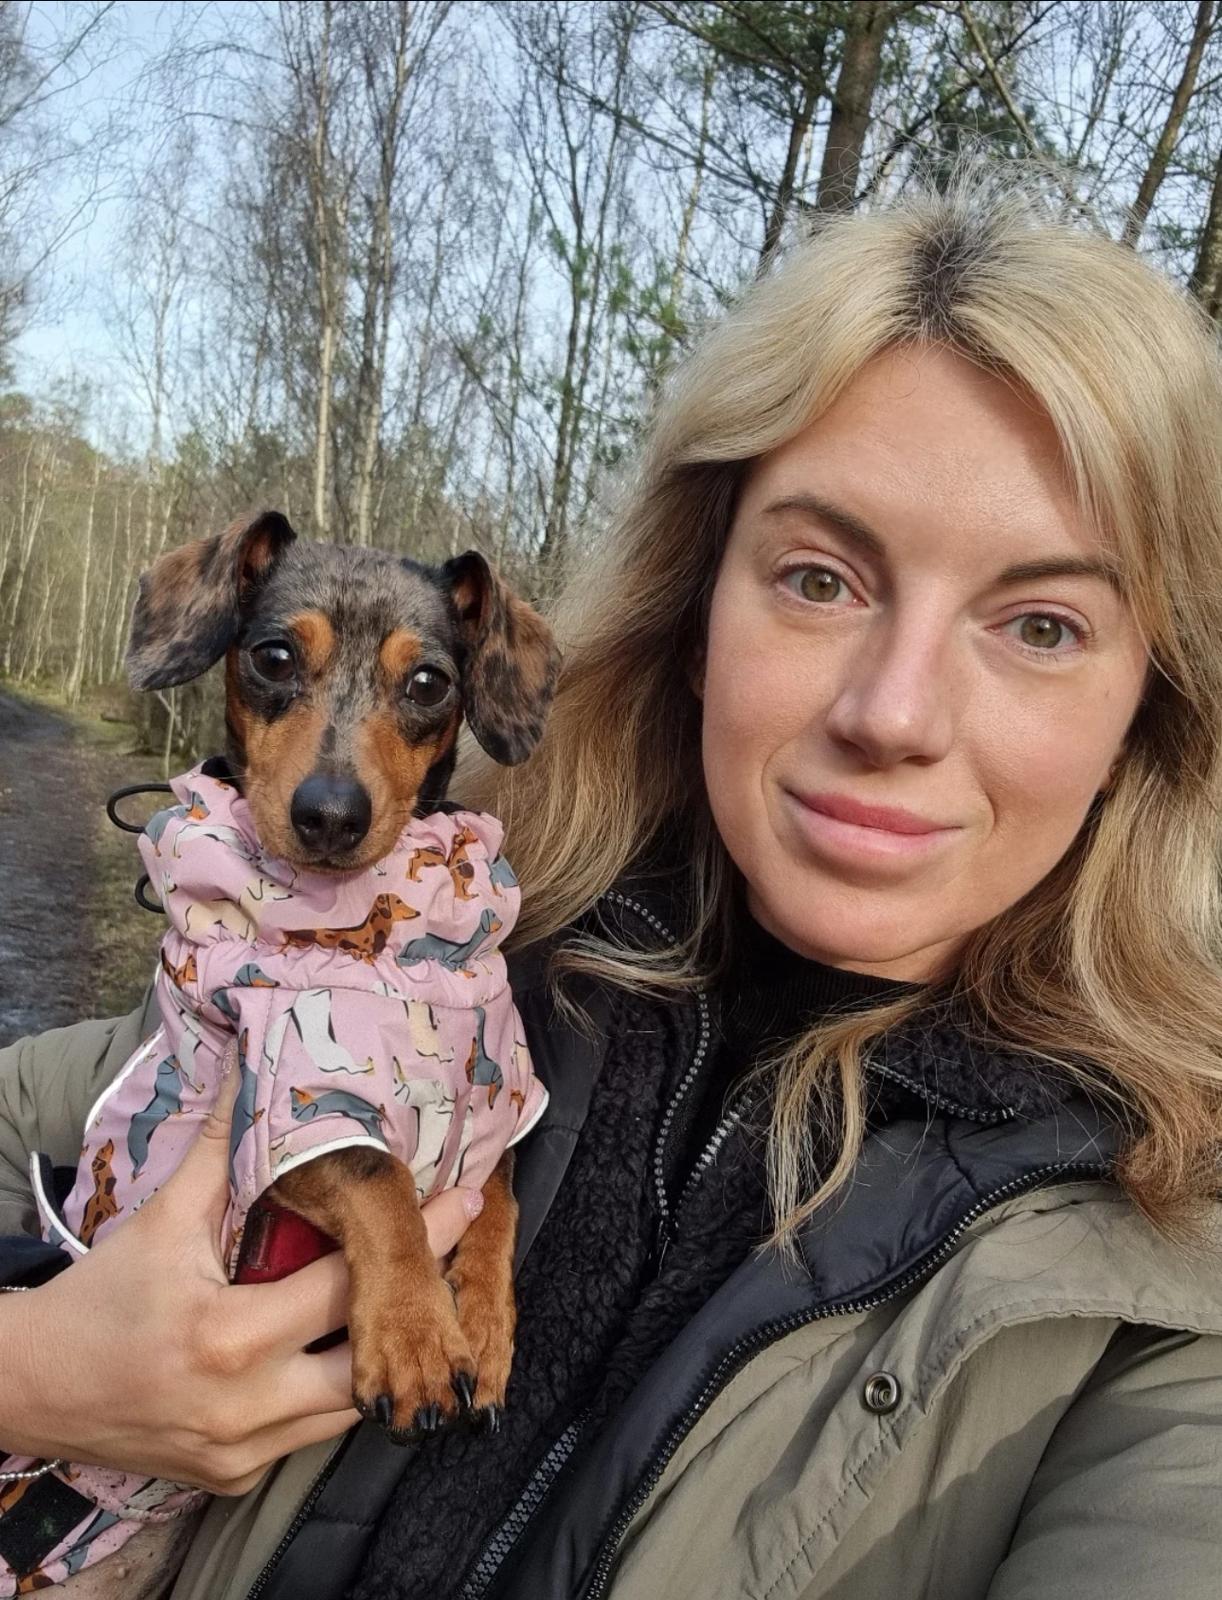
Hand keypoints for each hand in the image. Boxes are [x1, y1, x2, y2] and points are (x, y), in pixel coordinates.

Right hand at [0, 1068, 479, 1494]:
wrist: (30, 1387)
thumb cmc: (101, 1296)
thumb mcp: (162, 1218)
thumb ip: (218, 1147)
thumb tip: (251, 1068)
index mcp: (231, 1336)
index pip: (349, 1285)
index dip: (414, 1240)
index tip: (464, 1201)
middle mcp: (246, 1406)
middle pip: (370, 1362)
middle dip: (414, 1312)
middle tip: (453, 1259)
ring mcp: (241, 1452)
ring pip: (349, 1411)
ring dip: (379, 1357)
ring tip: (414, 1301)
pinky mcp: (232, 1479)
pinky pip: (310, 1438)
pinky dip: (334, 1395)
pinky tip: (352, 1349)